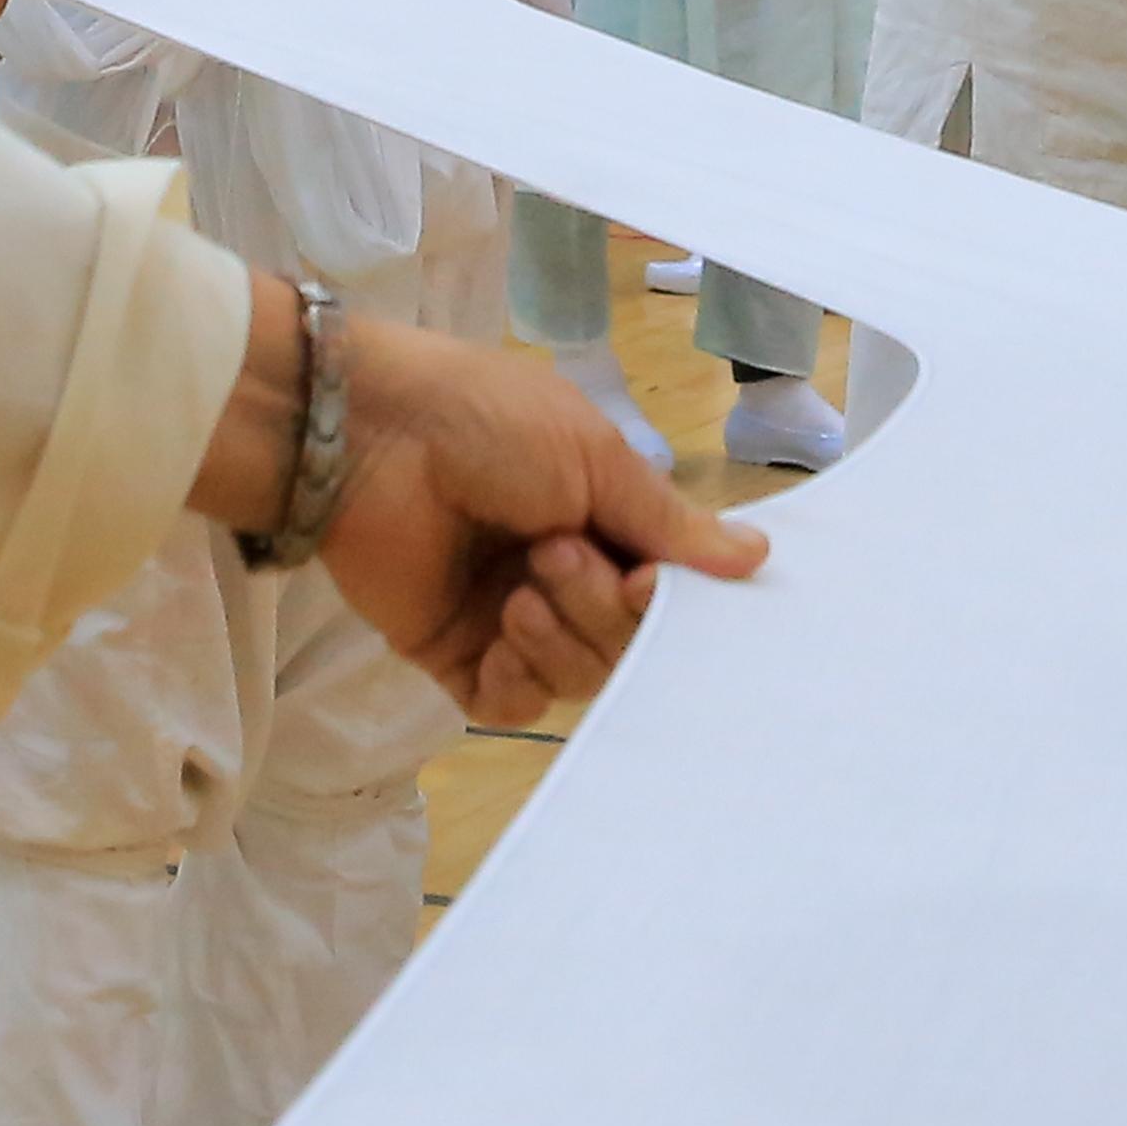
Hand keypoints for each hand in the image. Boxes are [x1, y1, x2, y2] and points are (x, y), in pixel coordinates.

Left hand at [307, 313, 767, 715]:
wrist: (368, 434)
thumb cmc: (485, 421)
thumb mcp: (594, 457)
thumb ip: (667, 524)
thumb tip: (757, 558)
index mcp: (599, 519)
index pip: (660, 590)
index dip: (665, 598)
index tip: (650, 578)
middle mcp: (562, 574)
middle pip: (623, 643)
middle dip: (602, 608)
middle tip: (557, 551)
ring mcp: (508, 618)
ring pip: (576, 676)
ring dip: (563, 636)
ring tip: (523, 584)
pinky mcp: (453, 654)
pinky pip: (512, 704)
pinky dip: (521, 679)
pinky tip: (506, 633)